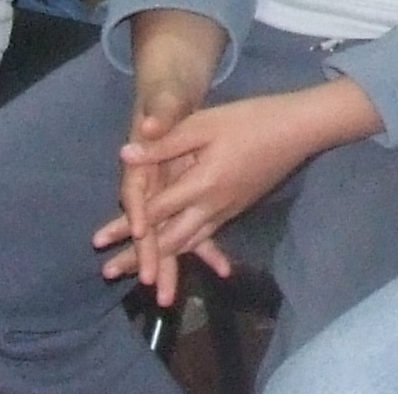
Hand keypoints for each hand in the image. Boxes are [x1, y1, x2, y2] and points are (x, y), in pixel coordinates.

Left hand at [94, 77, 380, 305]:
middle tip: (110, 272)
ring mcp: (227, 211)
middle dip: (139, 258)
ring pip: (189, 244)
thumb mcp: (205, 123)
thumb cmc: (251, 119)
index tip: (99, 239)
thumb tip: (126, 154)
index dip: (125, 226)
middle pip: (169, 239)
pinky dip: (192, 252)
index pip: (155, 211)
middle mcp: (213, 206)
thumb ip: (167, 142)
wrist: (298, 130)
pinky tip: (186, 259)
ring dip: (164, 261)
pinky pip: (208, 237)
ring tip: (141, 278)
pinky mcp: (237, 209)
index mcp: (201, 184)